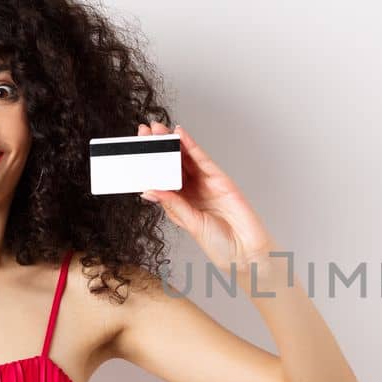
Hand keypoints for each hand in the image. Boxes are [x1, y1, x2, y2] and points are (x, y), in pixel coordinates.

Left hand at [138, 122, 274, 274]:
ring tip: (158, 129)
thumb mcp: (190, 223)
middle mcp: (193, 192)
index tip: (135, 152)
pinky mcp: (220, 180)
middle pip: (172, 165)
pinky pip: (203, 159)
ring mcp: (207, 184)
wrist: (245, 252)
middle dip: (158, 148)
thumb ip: (173, 205)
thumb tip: (151, 190)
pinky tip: (181, 135)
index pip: (162, 179)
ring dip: (172, 143)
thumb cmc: (219, 245)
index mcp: (181, 204)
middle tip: (144, 131)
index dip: (149, 165)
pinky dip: (192, 146)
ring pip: (186, 158)